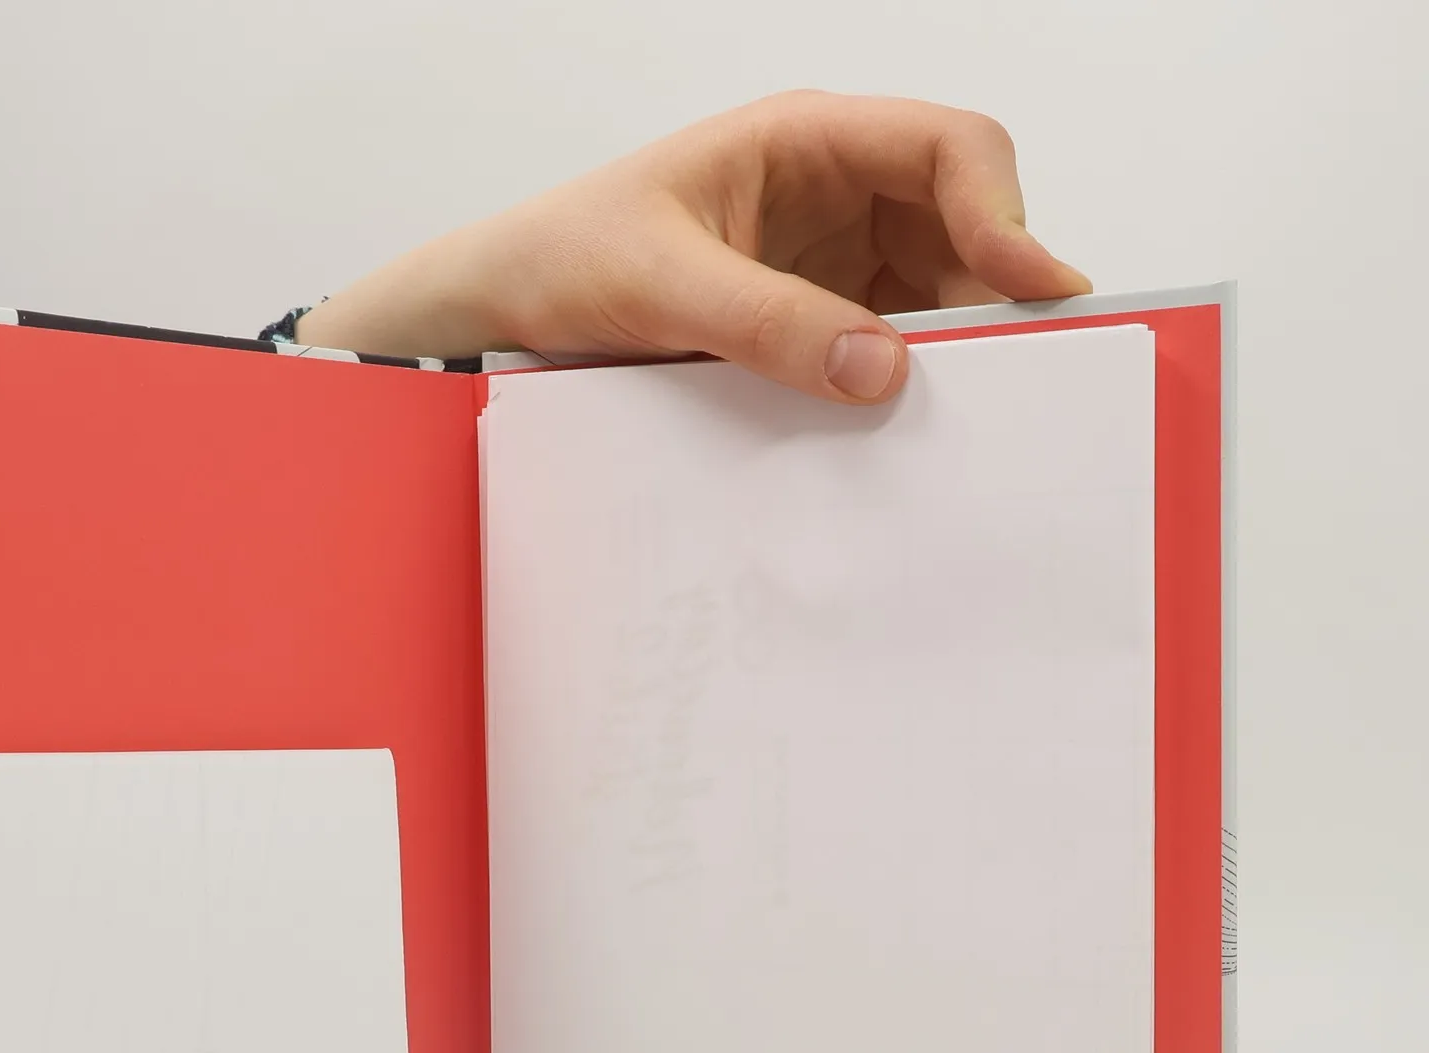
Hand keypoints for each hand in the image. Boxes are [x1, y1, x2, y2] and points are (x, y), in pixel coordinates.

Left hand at [298, 91, 1090, 403]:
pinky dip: (907, 384)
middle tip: (1018, 381)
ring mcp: (828, 262)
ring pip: (935, 294)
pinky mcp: (810, 324)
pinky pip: (887, 345)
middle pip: (961, 226)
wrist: (501, 315)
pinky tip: (905, 430)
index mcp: (803, 142)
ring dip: (953, 350)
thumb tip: (882, 368)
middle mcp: (831, 193)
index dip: (1004, 213)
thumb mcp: (662, 288)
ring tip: (963, 419)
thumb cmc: (563, 261)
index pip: (946, 149)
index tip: (1032, 290)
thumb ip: (769, 323)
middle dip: (992, 295)